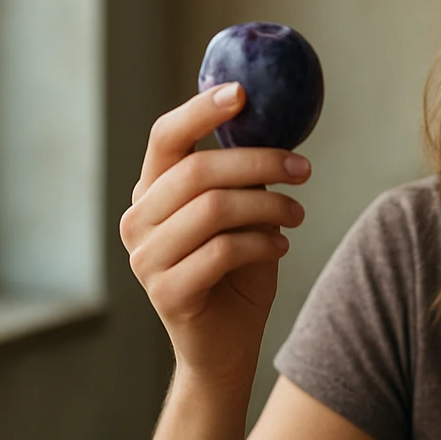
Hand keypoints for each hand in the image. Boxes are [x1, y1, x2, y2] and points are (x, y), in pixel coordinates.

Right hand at [119, 82, 310, 382]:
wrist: (225, 346)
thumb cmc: (236, 272)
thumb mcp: (241, 214)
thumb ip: (242, 176)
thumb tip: (274, 121)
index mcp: (151, 192)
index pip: (166, 137)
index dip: (201, 110)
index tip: (243, 93)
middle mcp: (138, 220)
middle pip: (198, 171)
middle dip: (258, 162)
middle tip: (302, 168)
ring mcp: (145, 259)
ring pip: (213, 210)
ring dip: (268, 206)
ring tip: (297, 213)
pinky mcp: (166, 292)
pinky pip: (222, 251)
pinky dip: (262, 243)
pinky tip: (281, 247)